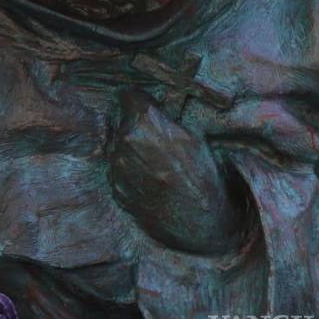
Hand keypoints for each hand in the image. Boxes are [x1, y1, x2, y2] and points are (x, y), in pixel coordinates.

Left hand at [106, 89, 243, 254]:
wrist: (200, 225)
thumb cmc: (203, 179)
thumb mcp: (192, 137)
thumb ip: (166, 118)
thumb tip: (152, 106)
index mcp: (145, 121)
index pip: (127, 94)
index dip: (139, 100)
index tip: (146, 106)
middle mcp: (124, 141)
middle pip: (122, 121)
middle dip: (136, 126)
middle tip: (156, 141)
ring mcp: (116, 167)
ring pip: (117, 147)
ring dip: (131, 151)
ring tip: (157, 166)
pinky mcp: (115, 188)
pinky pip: (118, 171)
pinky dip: (129, 173)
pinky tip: (151, 183)